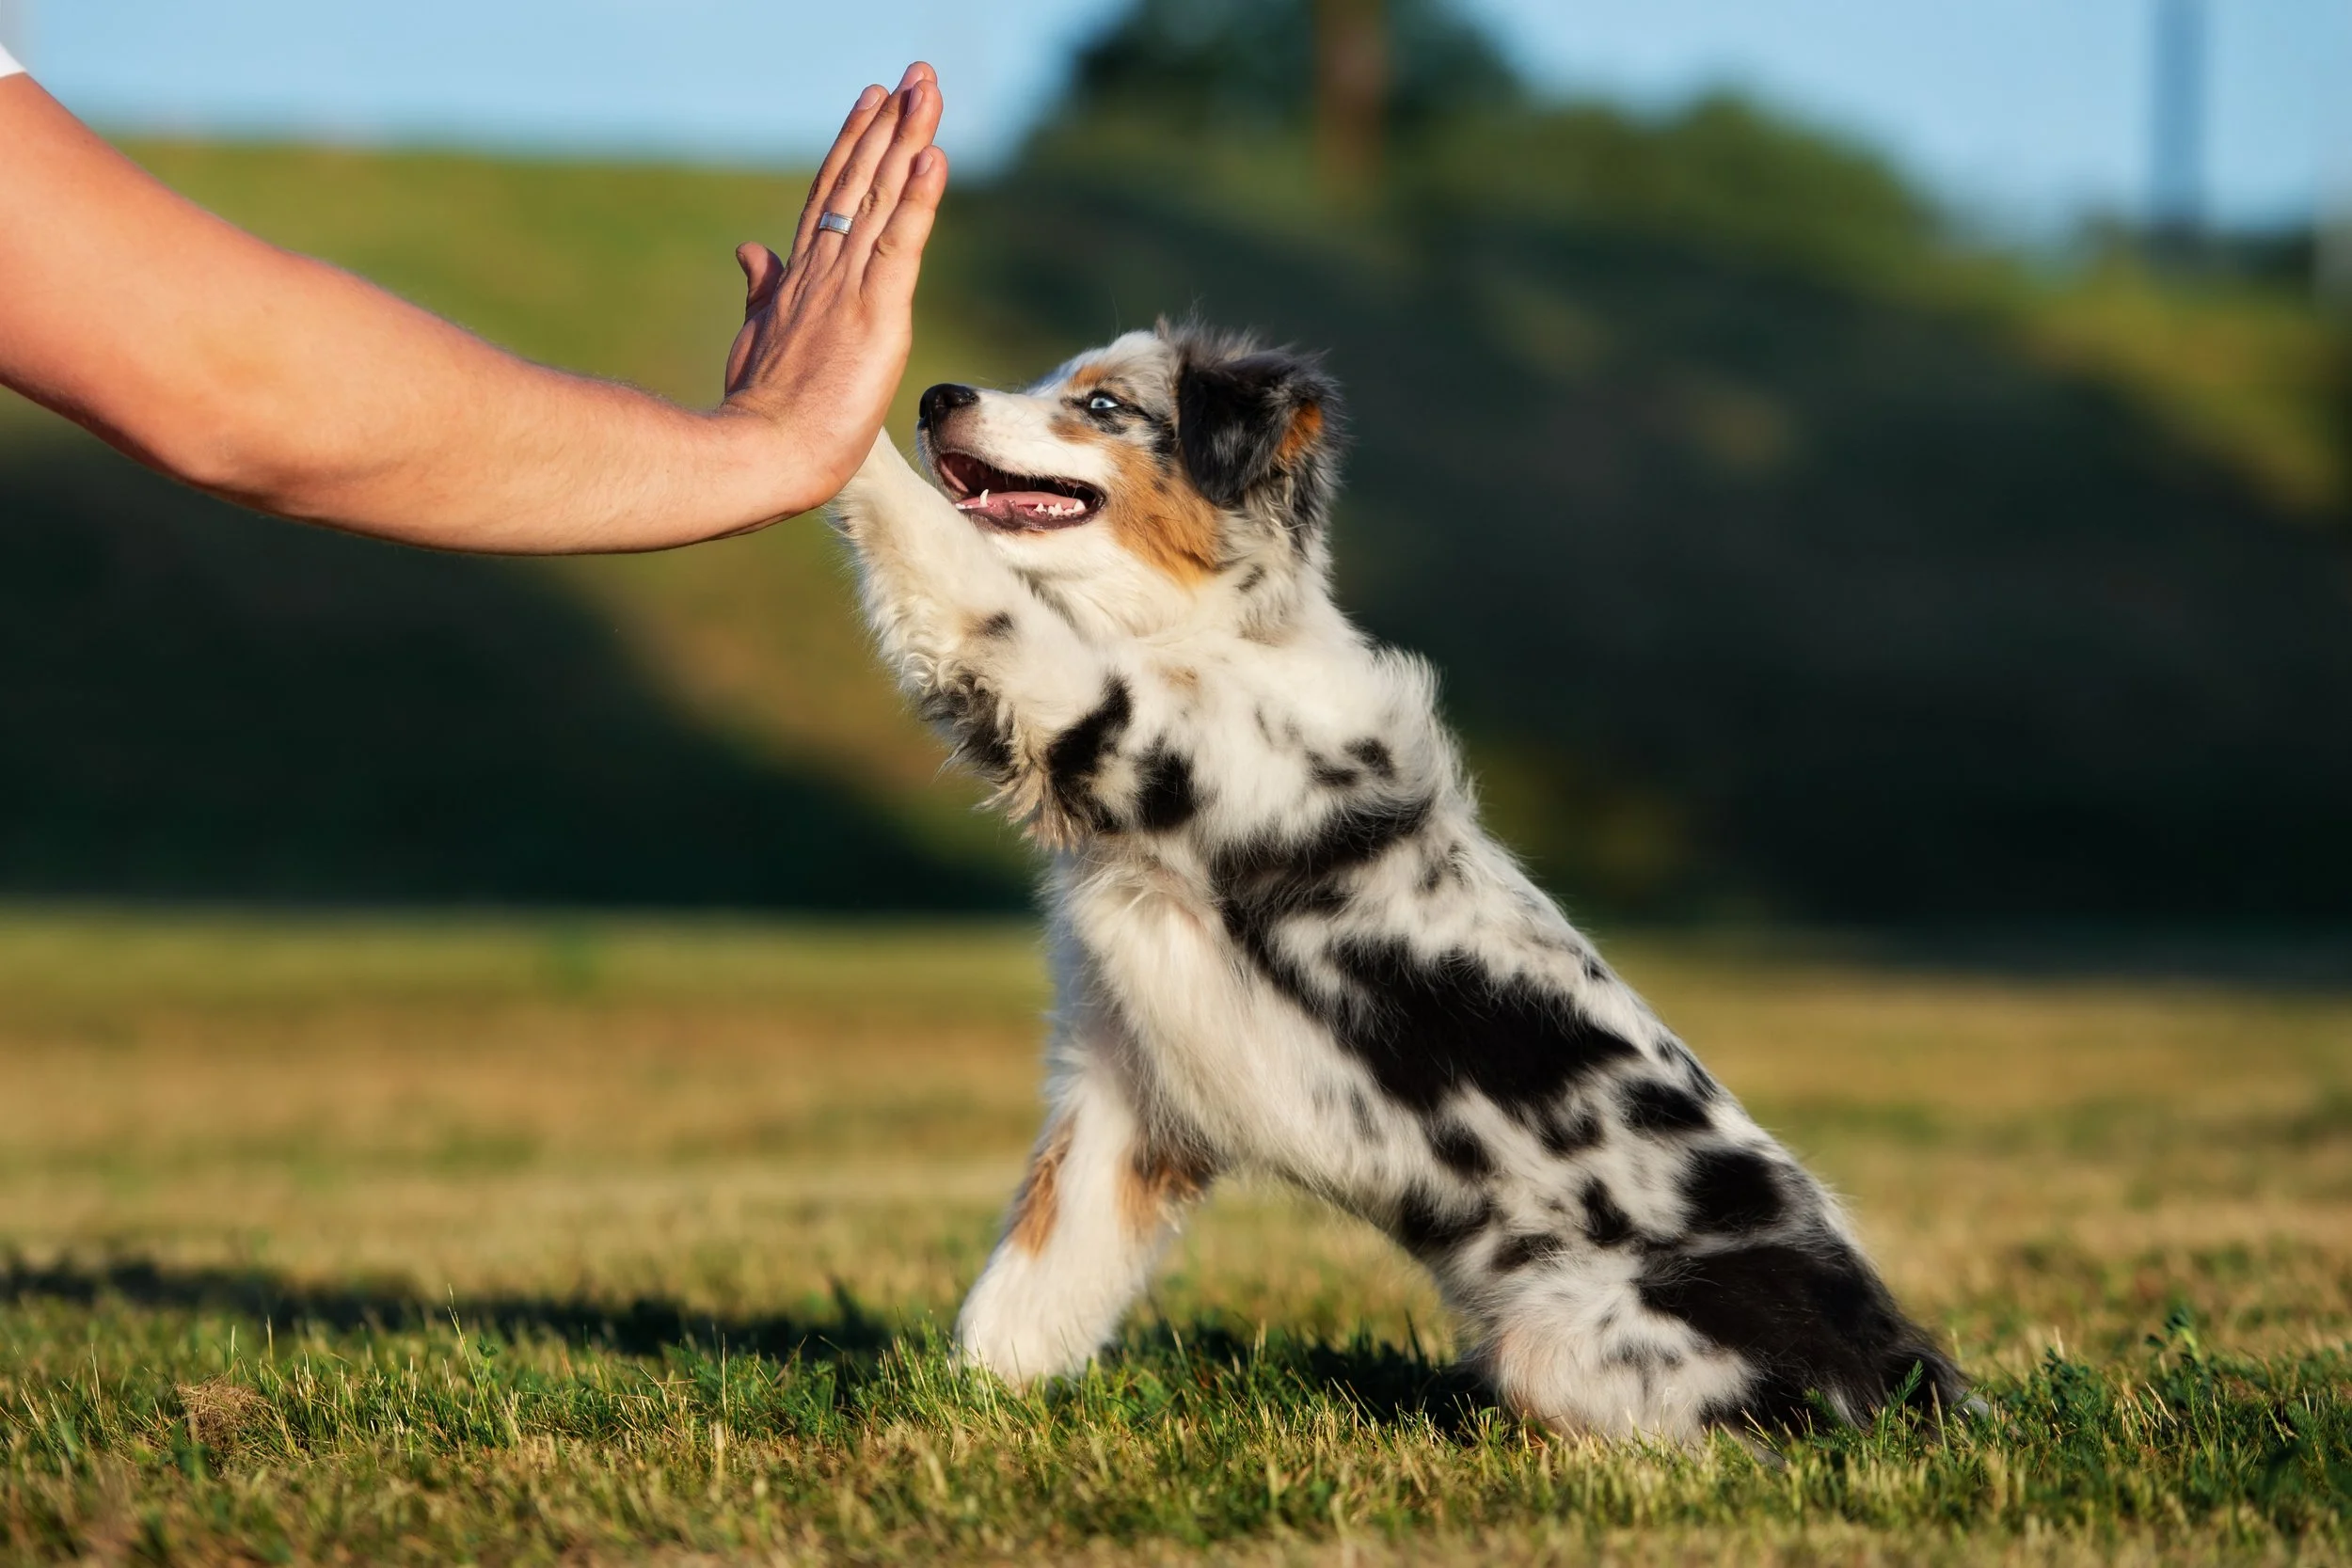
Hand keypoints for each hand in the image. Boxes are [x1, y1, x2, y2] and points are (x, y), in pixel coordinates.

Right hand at [723, 63, 948, 516]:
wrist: (761, 454)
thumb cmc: (760, 411)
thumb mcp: (758, 337)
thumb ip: (760, 288)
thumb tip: (749, 247)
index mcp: (800, 277)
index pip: (831, 197)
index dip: (853, 146)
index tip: (872, 102)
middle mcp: (823, 270)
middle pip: (860, 181)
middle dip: (888, 125)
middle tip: (914, 74)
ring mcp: (848, 288)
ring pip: (882, 198)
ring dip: (906, 140)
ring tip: (926, 90)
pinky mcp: (875, 313)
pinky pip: (901, 244)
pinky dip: (919, 199)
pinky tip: (933, 155)